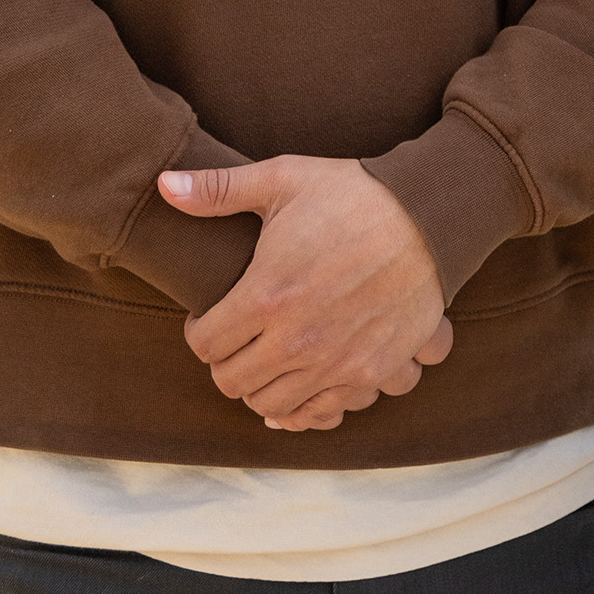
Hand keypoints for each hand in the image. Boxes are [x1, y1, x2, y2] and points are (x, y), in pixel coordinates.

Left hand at [160, 156, 452, 432]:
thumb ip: (218, 190)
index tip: (209, 317)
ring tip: (268, 357)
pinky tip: (302, 383)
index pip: (205, 344)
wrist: (430, 215)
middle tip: (237, 338)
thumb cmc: (353, 193)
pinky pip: (321, 414)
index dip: (199, 330)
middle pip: (233, 382)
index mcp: (267, 294)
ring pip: (272, 404)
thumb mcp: (284, 179)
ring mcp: (335, 362)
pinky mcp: (370, 373)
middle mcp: (296, 339)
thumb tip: (163, 184)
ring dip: (262, 385)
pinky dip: (305, 407)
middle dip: (226, 361)